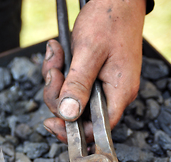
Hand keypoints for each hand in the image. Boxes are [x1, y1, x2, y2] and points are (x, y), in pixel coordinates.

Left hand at [42, 0, 145, 142]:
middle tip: (54, 72)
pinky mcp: (92, 76)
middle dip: (57, 95)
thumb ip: (78, 84)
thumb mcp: (89, 52)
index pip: (97, 129)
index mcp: (119, 93)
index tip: (50, 122)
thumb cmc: (109, 19)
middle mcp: (112, 94)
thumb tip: (68, 115)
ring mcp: (102, 85)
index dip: (73, 131)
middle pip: (77, 115)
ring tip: (56, 55)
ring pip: (69, 98)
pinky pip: (70, 83)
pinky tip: (59, 51)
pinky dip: (59, 70)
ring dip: (55, 79)